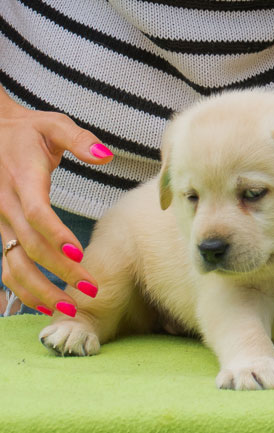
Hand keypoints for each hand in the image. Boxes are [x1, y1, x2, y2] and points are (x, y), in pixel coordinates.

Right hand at [0, 87, 112, 315]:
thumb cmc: (27, 131)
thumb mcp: (53, 124)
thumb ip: (79, 139)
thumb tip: (105, 156)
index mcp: (21, 178)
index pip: (35, 212)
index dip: (55, 234)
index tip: (79, 252)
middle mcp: (6, 204)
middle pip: (30, 245)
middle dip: (59, 271)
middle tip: (90, 290)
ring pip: (13, 264)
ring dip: (38, 289)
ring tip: (69, 308)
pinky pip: (5, 266)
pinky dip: (19, 290)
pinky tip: (40, 307)